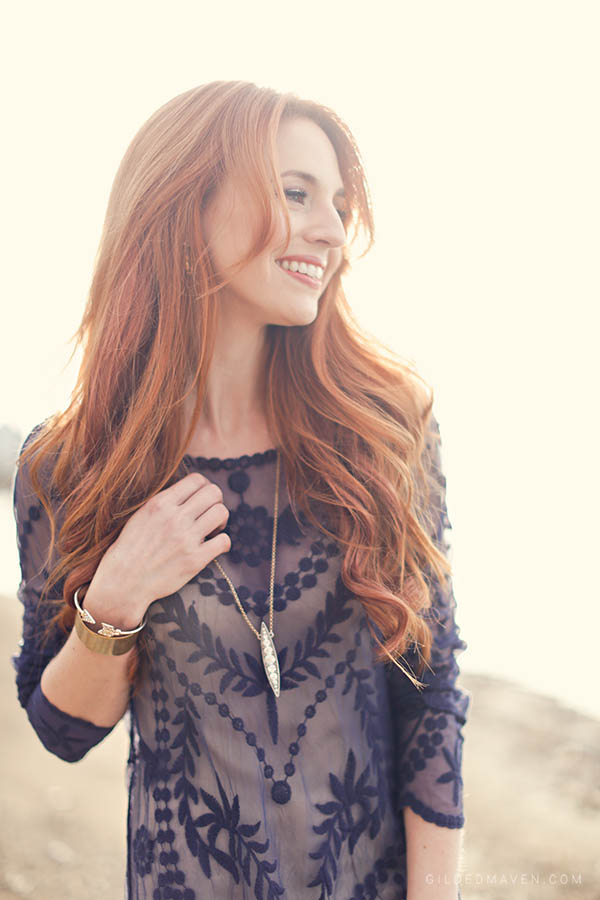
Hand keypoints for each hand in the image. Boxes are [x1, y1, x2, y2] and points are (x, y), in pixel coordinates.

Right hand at [84, 472, 230, 627]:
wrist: (123, 582)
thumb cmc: (130, 548)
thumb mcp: (141, 515)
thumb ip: (164, 502)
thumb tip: (189, 492)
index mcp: (161, 504)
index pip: (196, 480)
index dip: (204, 487)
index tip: (201, 499)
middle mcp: (175, 518)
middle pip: (213, 493)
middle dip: (215, 501)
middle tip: (209, 514)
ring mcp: (186, 538)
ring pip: (221, 513)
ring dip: (220, 519)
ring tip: (212, 529)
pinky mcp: (195, 560)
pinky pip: (224, 541)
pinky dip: (223, 542)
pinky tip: (213, 546)